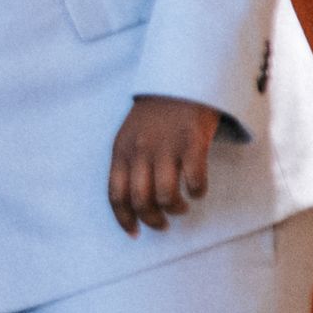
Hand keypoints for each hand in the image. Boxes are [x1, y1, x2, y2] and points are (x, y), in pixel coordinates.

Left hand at [107, 95, 220, 233]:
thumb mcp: (129, 134)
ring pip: (166, 196)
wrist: (181, 79)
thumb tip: (132, 202)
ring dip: (175, 209)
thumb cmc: (156, 113)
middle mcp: (141, 151)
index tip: (135, 233)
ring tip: (181, 207)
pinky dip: (197, 192)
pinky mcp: (193, 142)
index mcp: (121, 150)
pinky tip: (197, 189)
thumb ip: (128, 163)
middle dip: (152, 220)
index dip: (124, 219)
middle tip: (162, 224)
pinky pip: (194, 181)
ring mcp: (167, 146)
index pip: (115, 195)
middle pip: (141, 200)